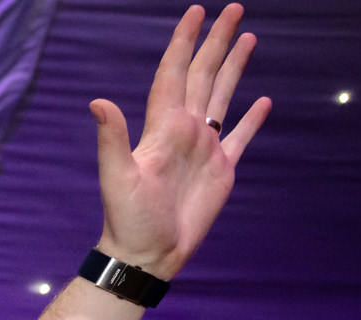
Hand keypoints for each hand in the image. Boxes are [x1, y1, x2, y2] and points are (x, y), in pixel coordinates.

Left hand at [91, 4, 270, 278]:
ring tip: (249, 37)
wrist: (147, 254)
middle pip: (203, 74)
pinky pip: (239, 136)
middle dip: (217, 41)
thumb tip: (98, 102)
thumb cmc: (128, 219)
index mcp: (164, 127)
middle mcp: (186, 130)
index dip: (184, 42)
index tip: (195, 12)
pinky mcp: (221, 170)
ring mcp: (205, 148)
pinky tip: (262, 101)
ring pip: (222, 96)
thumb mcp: (117, 178)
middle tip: (234, 8)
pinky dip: (251, 119)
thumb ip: (113, 140)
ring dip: (234, 67)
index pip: (174, 73)